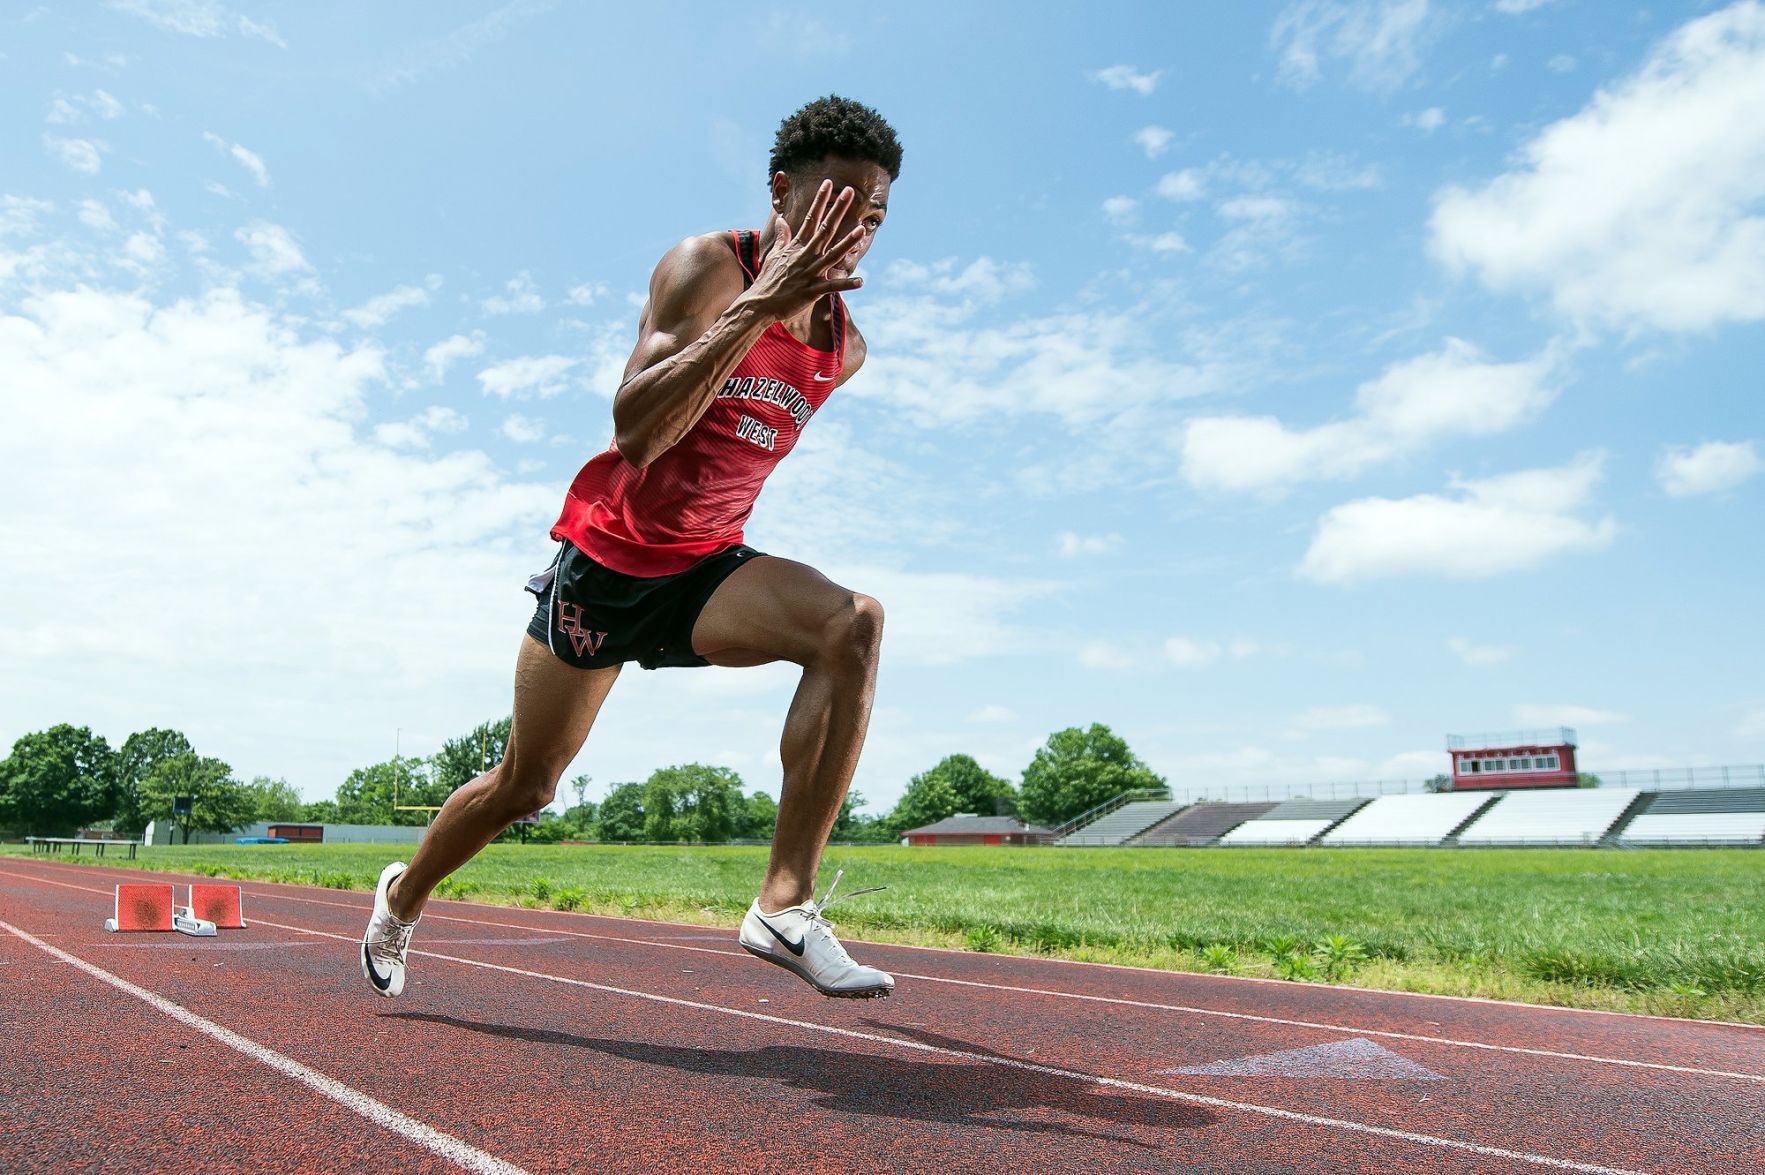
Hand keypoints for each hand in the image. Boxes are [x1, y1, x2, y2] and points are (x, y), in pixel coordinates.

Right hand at [744, 180, 866, 319]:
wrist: (760, 302)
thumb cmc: (768, 279)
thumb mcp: (774, 254)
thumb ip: (782, 237)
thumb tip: (781, 220)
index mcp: (798, 246)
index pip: (810, 218)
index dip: (820, 200)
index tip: (828, 183)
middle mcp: (806, 255)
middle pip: (825, 229)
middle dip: (838, 210)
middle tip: (850, 192)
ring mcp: (810, 272)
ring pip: (833, 254)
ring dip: (848, 242)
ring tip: (862, 229)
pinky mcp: (812, 290)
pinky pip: (832, 286)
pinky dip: (846, 284)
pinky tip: (860, 281)